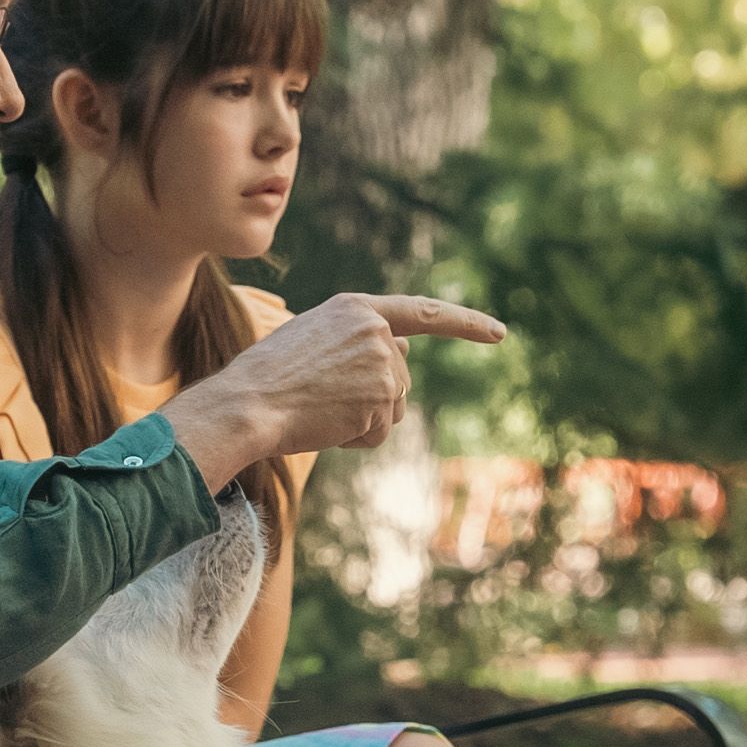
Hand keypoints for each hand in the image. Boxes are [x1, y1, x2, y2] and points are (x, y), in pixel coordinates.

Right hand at [165, 293, 508, 484]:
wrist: (248, 403)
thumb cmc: (267, 375)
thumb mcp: (313, 337)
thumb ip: (361, 339)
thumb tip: (405, 350)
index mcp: (357, 308)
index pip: (425, 313)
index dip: (466, 324)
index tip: (498, 333)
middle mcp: (378, 331)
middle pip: (399, 376)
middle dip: (373, 397)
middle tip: (322, 399)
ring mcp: (383, 364)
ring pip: (391, 407)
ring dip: (362, 419)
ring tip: (319, 409)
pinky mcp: (381, 398)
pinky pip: (379, 432)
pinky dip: (356, 438)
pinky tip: (326, 426)